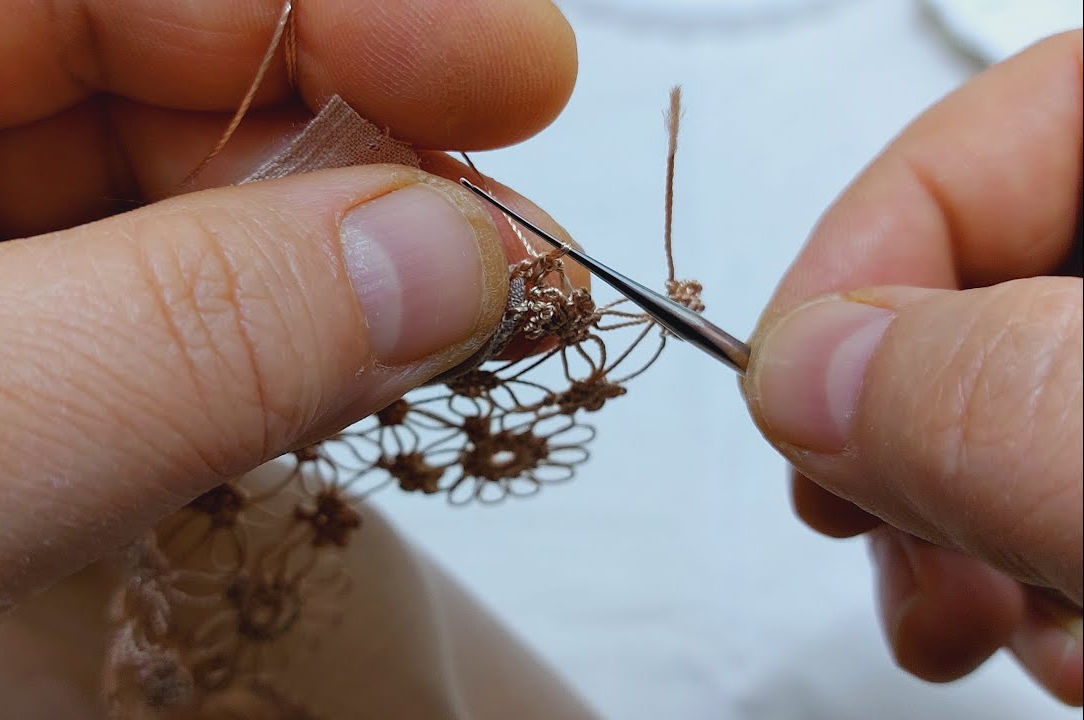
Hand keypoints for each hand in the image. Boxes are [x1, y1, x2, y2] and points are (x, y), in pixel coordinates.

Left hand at [0, 2, 577, 716]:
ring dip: (323, 240)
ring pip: (164, 191)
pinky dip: (278, 334)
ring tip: (454, 290)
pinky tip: (359, 348)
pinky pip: (162, 316)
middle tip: (493, 200)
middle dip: (333, 115)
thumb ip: (181, 335)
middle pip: (128, 54)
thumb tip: (440, 249)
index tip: (497, 61)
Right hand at [742, 32, 1081, 705]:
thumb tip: (803, 373)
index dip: (868, 257)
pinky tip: (1069, 647)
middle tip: (873, 542)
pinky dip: (1044, 573)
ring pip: (1027, 404)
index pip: (1000, 128)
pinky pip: (1076, 482)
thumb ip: (994, 399)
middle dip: (912, 437)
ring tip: (983, 631)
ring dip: (968, 533)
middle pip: (999, 281)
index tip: (796, 404)